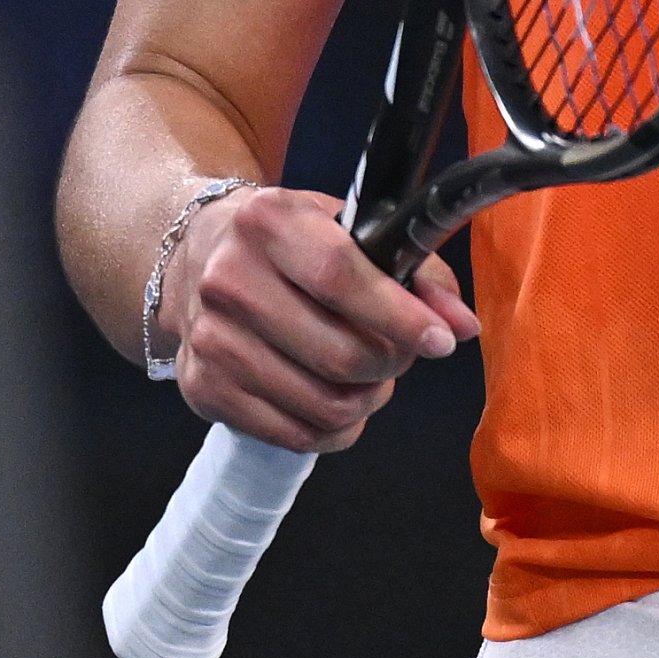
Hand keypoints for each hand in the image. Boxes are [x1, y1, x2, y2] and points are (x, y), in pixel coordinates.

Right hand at [164, 184, 478, 452]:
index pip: (340, 277)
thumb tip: (461, 326)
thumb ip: (415, 270)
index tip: (440, 340)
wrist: (197, 257)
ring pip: (321, 404)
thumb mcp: (348, 228)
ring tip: (371, 376)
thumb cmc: (290, 242)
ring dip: (367, 400)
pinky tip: (340, 402)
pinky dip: (335, 429)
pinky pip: (294, 435)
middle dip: (391, 364)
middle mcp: (228, 279)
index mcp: (269, 222)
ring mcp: (210, 339)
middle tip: (403, 354)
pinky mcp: (203, 388)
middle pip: (337, 354)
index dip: (399, 317)